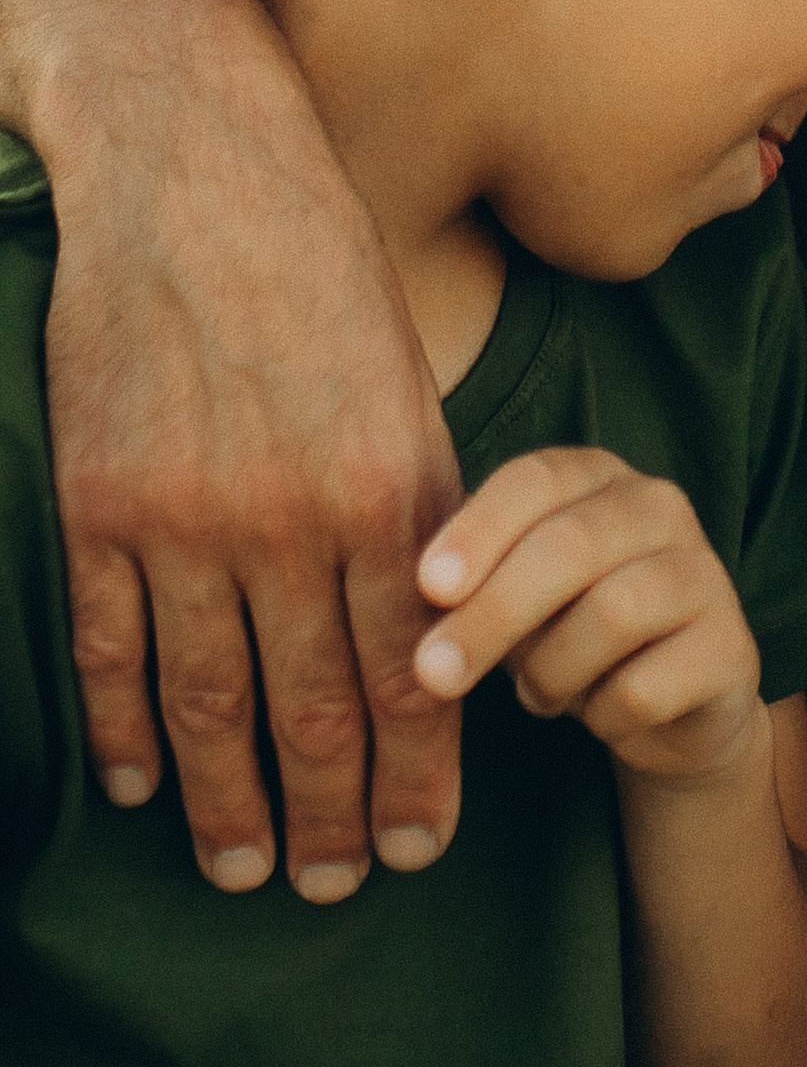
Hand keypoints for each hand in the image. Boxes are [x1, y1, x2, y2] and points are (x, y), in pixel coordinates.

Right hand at [44, 74, 463, 901]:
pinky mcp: (98, 503)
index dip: (416, 778)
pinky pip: (111, 646)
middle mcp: (294, 524)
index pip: (417, 680)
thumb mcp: (414, 400)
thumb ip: (428, 524)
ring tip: (242, 867)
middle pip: (317, 710)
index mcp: (392, 498)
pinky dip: (124, 729)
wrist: (198, 178)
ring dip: (230, 797)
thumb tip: (447, 644)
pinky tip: (140, 785)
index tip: (415, 849)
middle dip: (329, 814)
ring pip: (210, 700)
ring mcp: (188, 519)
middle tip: (328, 888)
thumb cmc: (326, 287)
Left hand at [413, 448, 763, 786]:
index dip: (479, 531)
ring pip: (611, 616)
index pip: (536, 479)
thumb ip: (471, 581)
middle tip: (433, 675)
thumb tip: (420, 600)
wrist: (669, 708)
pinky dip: (601, 714)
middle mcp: (661, 507)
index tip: (427, 589)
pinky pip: (644, 688)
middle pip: (570, 548)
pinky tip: (598, 712)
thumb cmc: (568, 631)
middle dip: (492, 615)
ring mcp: (706, 574)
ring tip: (538, 693)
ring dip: (550, 672)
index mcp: (598, 476)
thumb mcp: (512, 594)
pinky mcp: (732, 648)